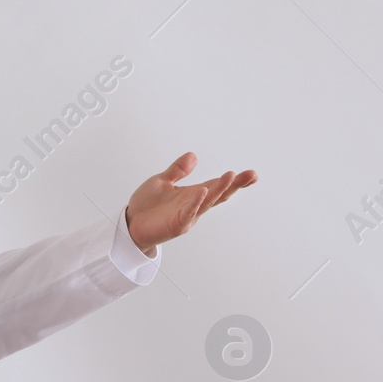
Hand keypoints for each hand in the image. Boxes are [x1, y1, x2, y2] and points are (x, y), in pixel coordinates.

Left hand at [125, 152, 256, 257]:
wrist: (131, 224)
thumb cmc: (147, 206)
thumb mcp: (162, 181)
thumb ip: (178, 170)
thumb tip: (194, 156)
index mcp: (192, 194)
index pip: (217, 185)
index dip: (234, 180)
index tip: (251, 174)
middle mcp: (194, 205)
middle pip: (219, 194)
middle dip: (235, 185)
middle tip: (251, 175)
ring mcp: (187, 216)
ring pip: (207, 202)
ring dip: (219, 189)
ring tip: (230, 176)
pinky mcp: (177, 225)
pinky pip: (188, 212)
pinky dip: (196, 202)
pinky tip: (202, 191)